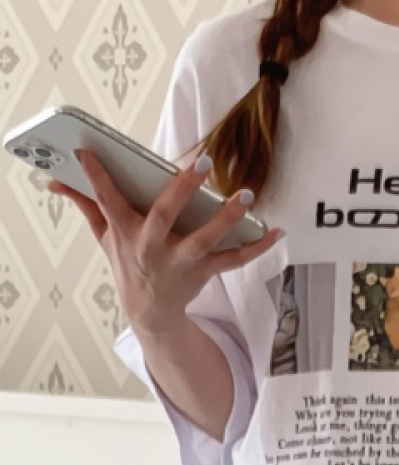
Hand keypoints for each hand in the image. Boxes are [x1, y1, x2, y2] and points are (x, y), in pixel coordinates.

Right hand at [48, 150, 283, 335]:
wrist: (149, 311)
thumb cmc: (129, 264)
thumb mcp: (104, 237)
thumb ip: (86, 205)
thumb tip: (55, 179)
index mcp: (126, 233)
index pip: (108, 200)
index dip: (98, 178)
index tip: (89, 153)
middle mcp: (154, 247)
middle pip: (166, 215)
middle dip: (182, 189)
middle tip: (202, 162)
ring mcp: (182, 261)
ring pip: (206, 240)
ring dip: (227, 218)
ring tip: (246, 195)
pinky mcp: (205, 272)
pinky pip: (235, 261)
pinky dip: (258, 248)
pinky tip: (277, 231)